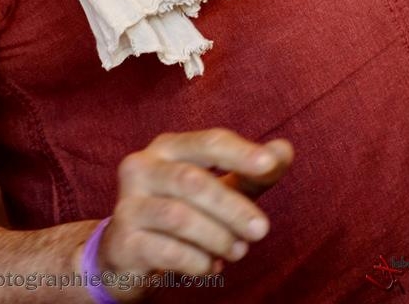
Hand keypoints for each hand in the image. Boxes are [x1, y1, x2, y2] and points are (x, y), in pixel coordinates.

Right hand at [97, 128, 292, 296]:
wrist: (125, 254)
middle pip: (192, 181)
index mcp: (167, 147)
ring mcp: (128, 203)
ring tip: (238, 251)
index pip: (208, 142)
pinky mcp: (123, 241)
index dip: (240, 152)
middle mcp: (142, 167)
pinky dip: (196, 261)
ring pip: (179, 216)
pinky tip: (209, 266)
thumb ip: (248, 173)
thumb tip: (285, 151)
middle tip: (262, 230)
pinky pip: (166, 250)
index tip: (270, 164)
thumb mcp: (216, 189)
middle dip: (233, 207)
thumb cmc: (179, 211)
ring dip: (217, 237)